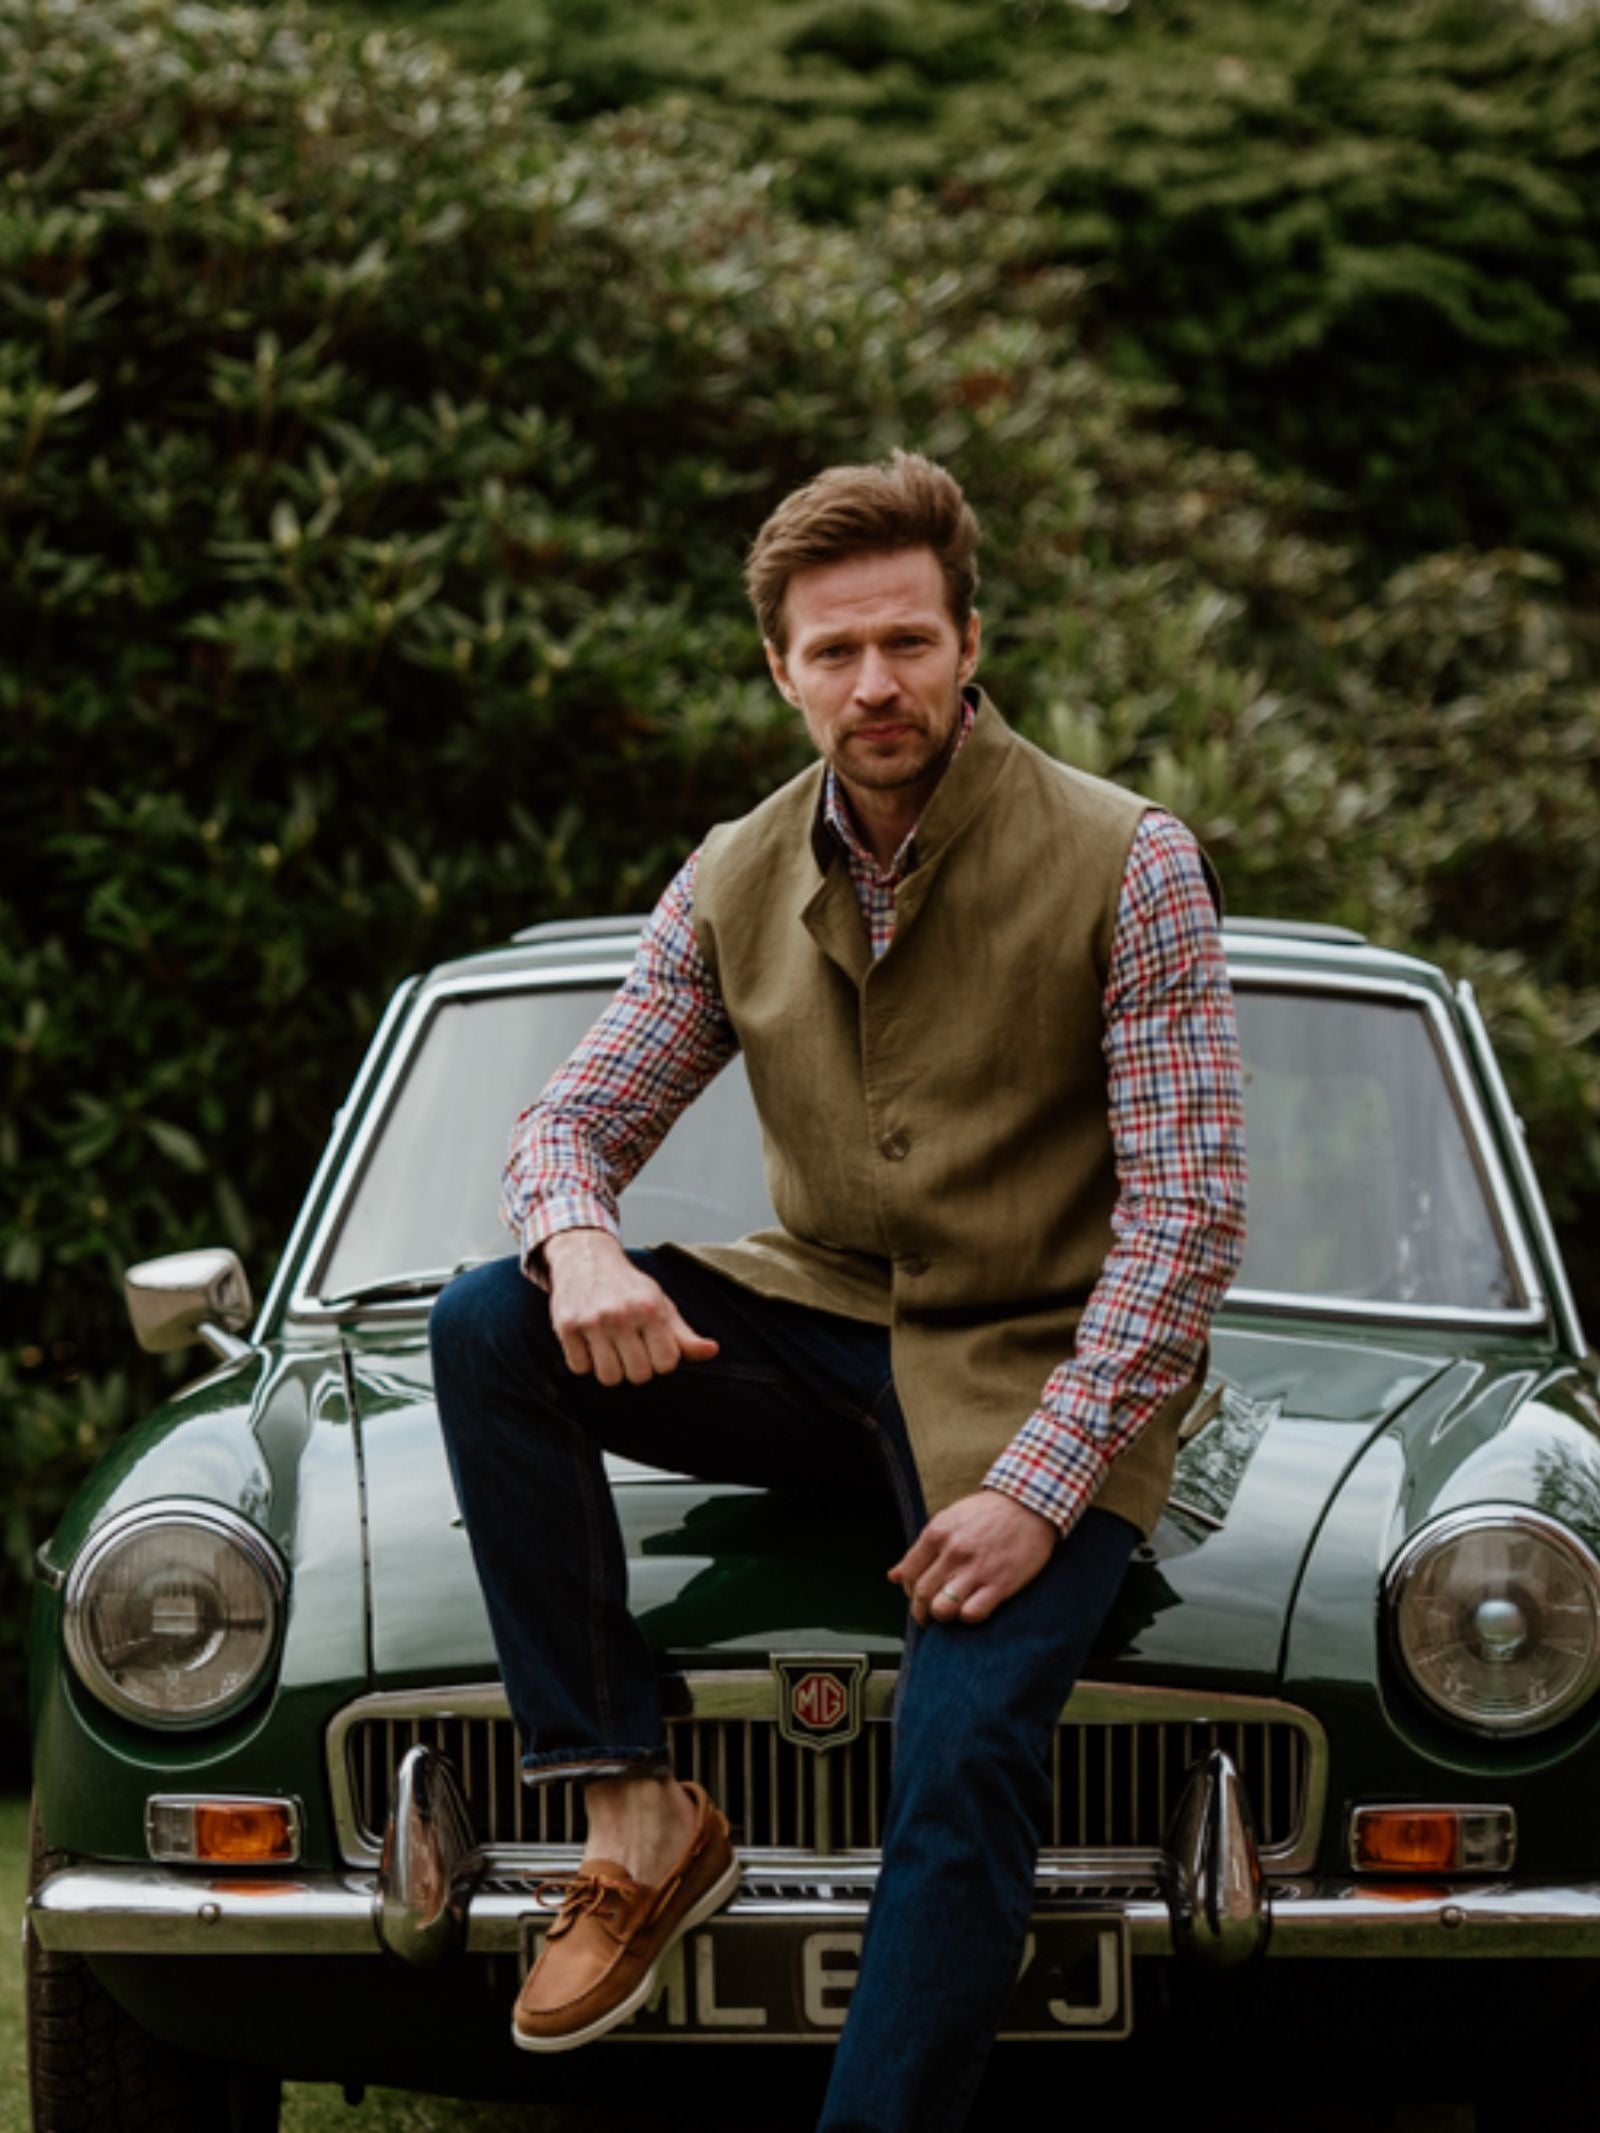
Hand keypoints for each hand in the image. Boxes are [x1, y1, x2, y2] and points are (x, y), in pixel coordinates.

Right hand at [542, 1230, 718, 1385]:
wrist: (586, 1258)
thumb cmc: (629, 1288)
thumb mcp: (661, 1304)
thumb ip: (685, 1334)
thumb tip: (712, 1351)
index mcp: (650, 1309)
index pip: (666, 1364)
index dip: (661, 1361)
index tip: (652, 1347)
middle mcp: (621, 1315)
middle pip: (638, 1375)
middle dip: (636, 1368)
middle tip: (630, 1349)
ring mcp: (592, 1321)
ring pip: (608, 1377)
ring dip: (610, 1369)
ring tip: (610, 1349)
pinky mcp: (566, 1326)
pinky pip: (579, 1368)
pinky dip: (585, 1361)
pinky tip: (589, 1343)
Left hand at [888, 1490, 1056, 1626]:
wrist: (1030, 1504)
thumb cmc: (988, 1513)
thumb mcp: (948, 1520)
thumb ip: (921, 1549)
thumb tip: (893, 1577)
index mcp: (937, 1533)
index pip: (908, 1575)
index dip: (909, 1592)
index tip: (918, 1597)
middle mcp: (954, 1551)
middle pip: (922, 1595)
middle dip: (922, 1611)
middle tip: (930, 1615)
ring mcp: (977, 1568)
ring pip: (942, 1609)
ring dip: (943, 1616)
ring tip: (951, 1613)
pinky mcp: (1000, 1583)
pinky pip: (972, 1614)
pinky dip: (968, 1617)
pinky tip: (973, 1608)